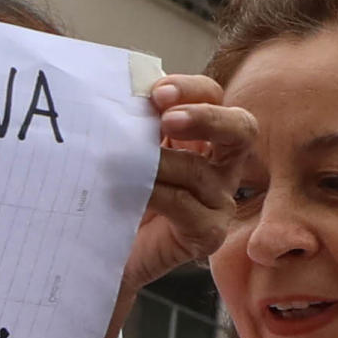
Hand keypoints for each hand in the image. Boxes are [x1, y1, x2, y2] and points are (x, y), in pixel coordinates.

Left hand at [120, 75, 256, 298]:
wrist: (96, 249)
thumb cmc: (109, 196)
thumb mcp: (121, 149)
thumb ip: (131, 123)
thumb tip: (121, 88)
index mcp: (199, 135)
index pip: (211, 97)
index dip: (190, 89)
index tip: (157, 93)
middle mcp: (219, 165)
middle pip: (241, 128)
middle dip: (206, 118)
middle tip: (167, 120)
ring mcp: (218, 201)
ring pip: (202, 171)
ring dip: (161, 163)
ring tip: (122, 162)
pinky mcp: (208, 234)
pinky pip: (188, 208)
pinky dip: (158, 195)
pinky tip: (131, 193)